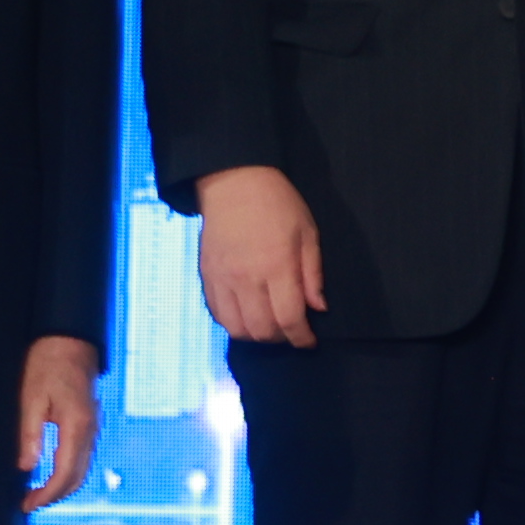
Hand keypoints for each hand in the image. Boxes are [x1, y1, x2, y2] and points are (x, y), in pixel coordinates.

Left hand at [16, 336, 102, 510]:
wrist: (70, 342)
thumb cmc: (49, 365)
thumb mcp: (31, 398)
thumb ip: (30, 434)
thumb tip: (27, 466)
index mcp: (76, 426)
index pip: (64, 473)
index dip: (46, 494)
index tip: (27, 504)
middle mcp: (90, 431)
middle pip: (78, 477)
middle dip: (55, 496)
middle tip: (29, 503)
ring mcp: (93, 427)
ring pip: (83, 469)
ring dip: (62, 486)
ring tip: (37, 492)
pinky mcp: (89, 423)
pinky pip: (83, 456)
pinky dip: (69, 472)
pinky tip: (52, 473)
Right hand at [197, 165, 325, 347]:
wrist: (233, 183)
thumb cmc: (277, 204)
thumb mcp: (307, 233)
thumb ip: (312, 274)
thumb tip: (317, 308)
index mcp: (277, 267)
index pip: (289, 318)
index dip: (301, 337)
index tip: (309, 342)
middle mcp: (247, 279)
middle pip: (262, 330)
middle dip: (281, 339)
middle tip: (292, 333)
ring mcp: (222, 280)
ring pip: (236, 328)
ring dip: (256, 336)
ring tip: (270, 327)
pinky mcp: (206, 277)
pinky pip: (217, 314)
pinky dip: (234, 324)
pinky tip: (247, 316)